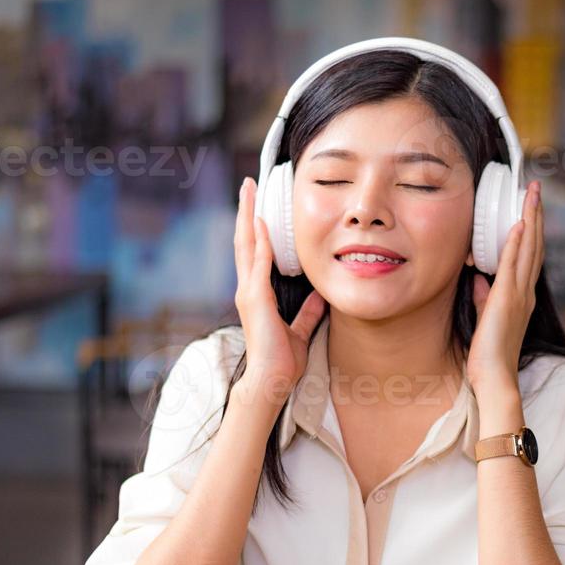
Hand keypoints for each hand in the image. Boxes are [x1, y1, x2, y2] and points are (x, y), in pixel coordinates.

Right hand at [233, 177, 326, 402]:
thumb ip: (307, 312)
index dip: (255, 226)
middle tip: (248, 183)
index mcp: (257, 293)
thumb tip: (320, 297)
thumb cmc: (282, 360)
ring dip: (248, 217)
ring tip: (249, 192)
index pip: (254, 251)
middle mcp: (248, 289)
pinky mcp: (255, 301)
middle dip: (246, 210)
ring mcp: (249, 293)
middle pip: (245, 241)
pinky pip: (258, 266)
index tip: (258, 203)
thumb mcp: (299, 330)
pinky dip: (260, 244)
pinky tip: (261, 224)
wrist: (272, 381)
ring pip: (247, 246)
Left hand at [467, 181, 542, 396]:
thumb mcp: (486, 319)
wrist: (494, 378)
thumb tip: (479, 281)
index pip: (529, 255)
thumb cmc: (489, 355)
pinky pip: (513, 266)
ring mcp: (519, 295)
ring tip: (531, 194)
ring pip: (528, 249)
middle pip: (534, 245)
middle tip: (535, 188)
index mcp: (521, 297)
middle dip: (535, 214)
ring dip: (530, 219)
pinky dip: (517, 244)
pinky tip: (518, 224)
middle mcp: (525, 292)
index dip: (531, 228)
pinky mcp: (507, 300)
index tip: (529, 206)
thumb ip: (485, 298)